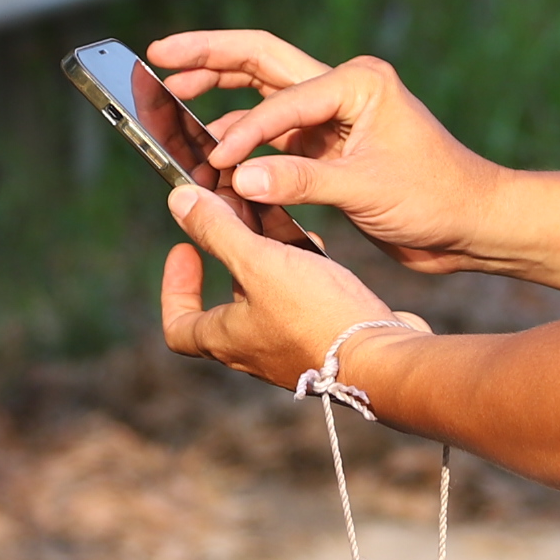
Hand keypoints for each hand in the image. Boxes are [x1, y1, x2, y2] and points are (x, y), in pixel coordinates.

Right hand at [145, 30, 505, 273]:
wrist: (471, 225)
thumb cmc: (436, 198)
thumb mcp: (367, 189)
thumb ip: (300, 181)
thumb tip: (234, 178)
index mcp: (357, 82)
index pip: (281, 96)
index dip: (244, 131)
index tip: (214, 162)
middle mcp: (342, 88)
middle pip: (260, 60)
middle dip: (208, 57)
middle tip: (157, 56)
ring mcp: (333, 115)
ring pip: (261, 94)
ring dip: (218, 99)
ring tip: (170, 103)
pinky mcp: (328, 145)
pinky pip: (272, 133)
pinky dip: (242, 142)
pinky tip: (212, 156)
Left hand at [159, 182, 423, 395]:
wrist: (385, 358)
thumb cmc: (317, 315)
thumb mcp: (259, 263)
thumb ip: (218, 232)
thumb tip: (177, 202)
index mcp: (228, 340)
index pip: (179, 327)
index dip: (174, 288)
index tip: (183, 249)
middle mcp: (256, 350)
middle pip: (229, 300)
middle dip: (232, 252)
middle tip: (237, 213)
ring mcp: (293, 346)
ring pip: (270, 293)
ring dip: (268, 255)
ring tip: (275, 217)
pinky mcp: (328, 337)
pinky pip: (304, 299)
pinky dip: (303, 268)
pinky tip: (316, 243)